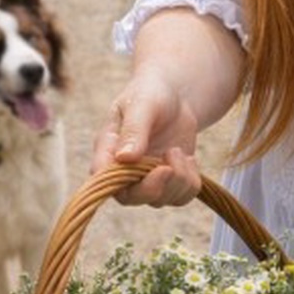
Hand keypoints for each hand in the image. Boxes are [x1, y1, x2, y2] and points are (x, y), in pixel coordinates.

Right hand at [91, 69, 200, 205]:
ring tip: (177, 151)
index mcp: (108, 150)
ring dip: (177, 180)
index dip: (120, 183)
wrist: (174, 95)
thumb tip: (124, 158)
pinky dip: (190, 181)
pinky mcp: (169, 182)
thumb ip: (133, 130)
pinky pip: (182, 197)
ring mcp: (147, 179)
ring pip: (160, 200)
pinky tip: (188, 159)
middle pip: (132, 197)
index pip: (103, 179)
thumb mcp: (142, 104)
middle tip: (168, 166)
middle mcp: (124, 170)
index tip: (147, 165)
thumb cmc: (150, 93)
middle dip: (154, 187)